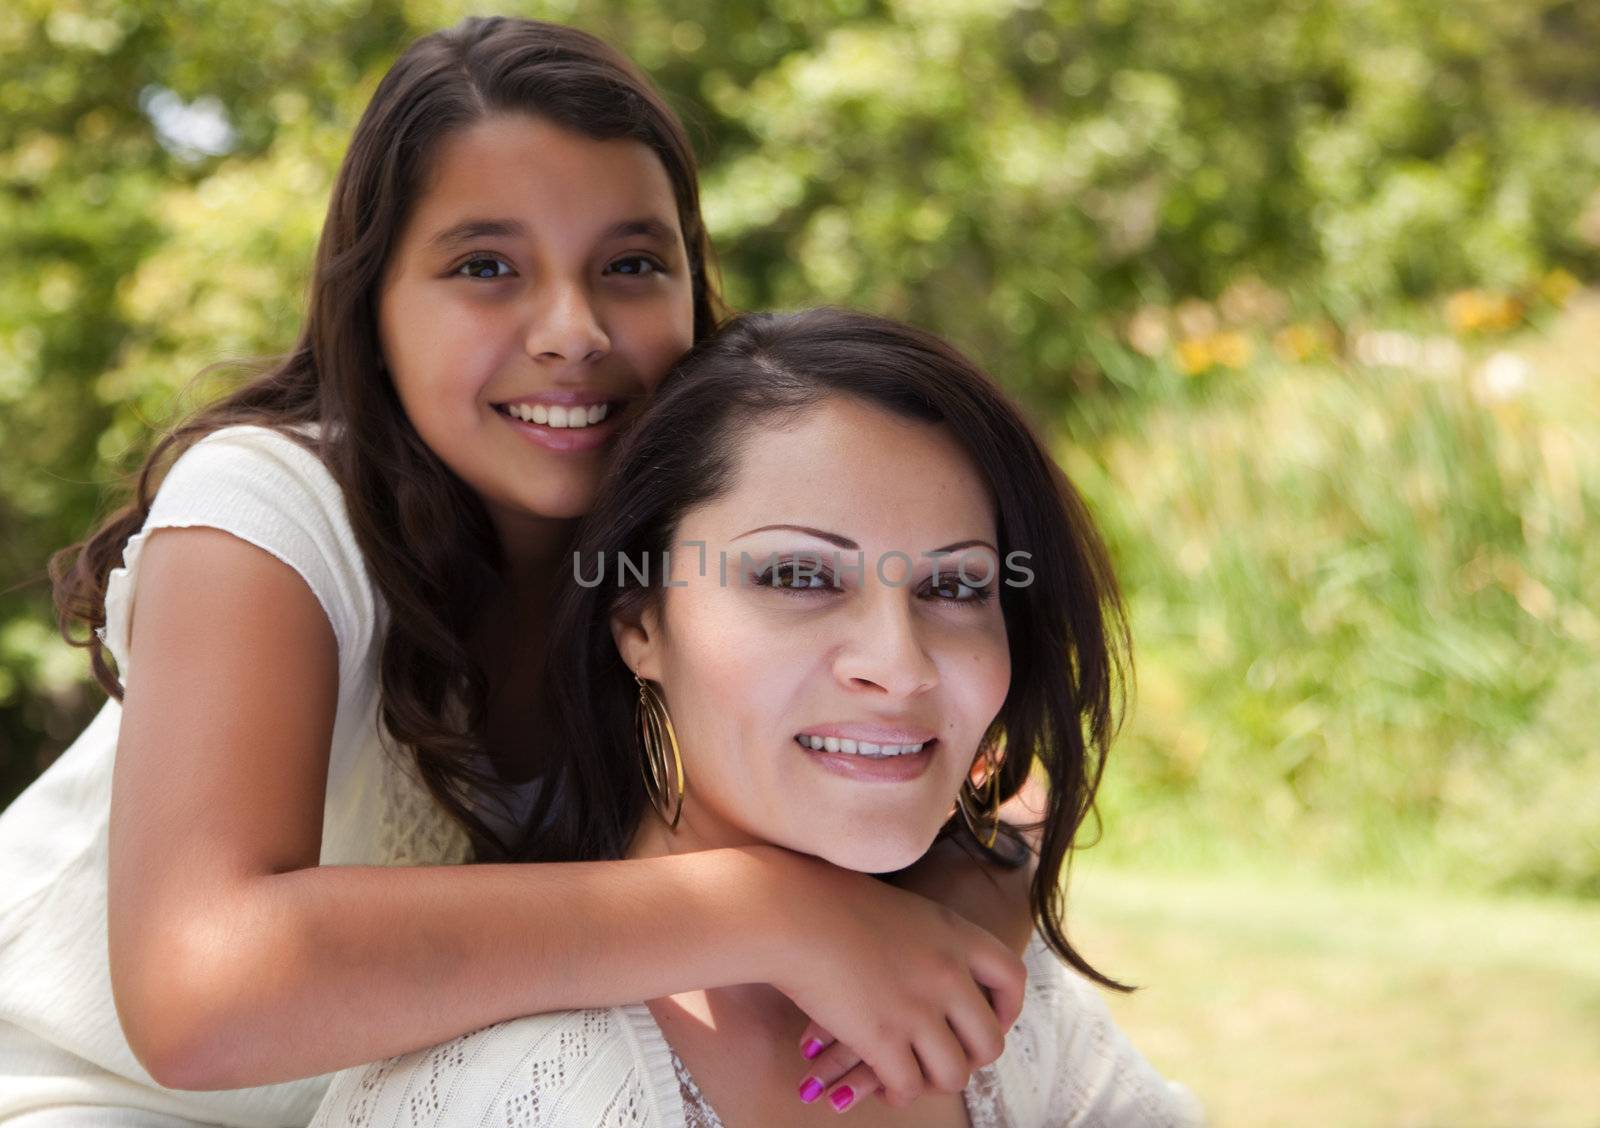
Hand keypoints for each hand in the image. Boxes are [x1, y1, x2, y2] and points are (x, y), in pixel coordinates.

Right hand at [752, 848, 1026, 1110]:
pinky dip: (897, 1091)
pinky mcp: (882, 1039)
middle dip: (969, 1058)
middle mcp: (947, 974)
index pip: (1013, 979)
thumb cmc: (829, 902)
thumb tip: (935, 966)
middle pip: (990, 1041)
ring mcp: (917, 1009)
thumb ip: (929, 939)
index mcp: (955, 935)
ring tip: (912, 1074)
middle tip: (943, 1056)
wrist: (789, 912)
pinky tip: (883, 1083)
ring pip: (953, 1074)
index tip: (986, 1020)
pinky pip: (908, 1086)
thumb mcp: (900, 909)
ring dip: (933, 1081)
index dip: (1006, 1009)